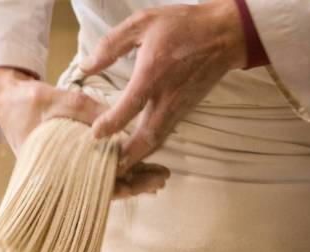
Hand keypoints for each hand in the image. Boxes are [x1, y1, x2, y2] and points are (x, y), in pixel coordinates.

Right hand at [0, 68, 169, 197]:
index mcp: (58, 170)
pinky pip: (97, 172)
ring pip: (103, 183)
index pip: (96, 188)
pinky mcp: (71, 163)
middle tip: (161, 180)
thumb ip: (88, 111)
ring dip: (130, 179)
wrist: (8, 100)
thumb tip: (122, 126)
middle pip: (104, 190)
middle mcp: (64, 177)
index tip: (148, 183)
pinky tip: (138, 168)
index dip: (125, 186)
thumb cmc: (29, 103)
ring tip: (157, 177)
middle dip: (135, 185)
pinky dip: (118, 170)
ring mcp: (68, 171)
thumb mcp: (59, 100)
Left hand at [80, 0, 246, 172]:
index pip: (131, 104)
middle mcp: (168, 96)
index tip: (95, 134)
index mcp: (155, 72)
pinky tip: (135, 155)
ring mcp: (178, 108)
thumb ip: (111, 45)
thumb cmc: (183, 25)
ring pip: (157, 142)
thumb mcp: (143, 22)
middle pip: (147, 137)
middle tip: (108, 171)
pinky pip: (163, 136)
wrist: (224, 35)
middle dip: (128, 157)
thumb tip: (85, 66)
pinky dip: (149, 150)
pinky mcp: (183, 113)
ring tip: (118, 171)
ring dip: (138, 159)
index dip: (112, 123)